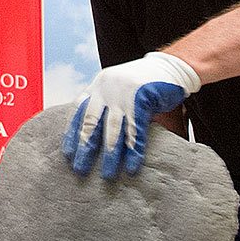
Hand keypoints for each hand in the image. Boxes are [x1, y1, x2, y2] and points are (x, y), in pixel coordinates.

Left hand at [64, 52, 199, 178]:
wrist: (171, 66)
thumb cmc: (144, 82)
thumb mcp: (119, 88)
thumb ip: (107, 105)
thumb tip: (95, 136)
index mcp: (98, 85)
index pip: (78, 111)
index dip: (72, 133)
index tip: (67, 153)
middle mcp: (106, 89)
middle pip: (91, 123)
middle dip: (85, 148)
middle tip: (80, 169)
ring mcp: (123, 95)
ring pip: (113, 130)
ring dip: (110, 155)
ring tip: (108, 174)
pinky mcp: (142, 100)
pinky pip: (136, 131)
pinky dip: (134, 151)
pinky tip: (132, 167)